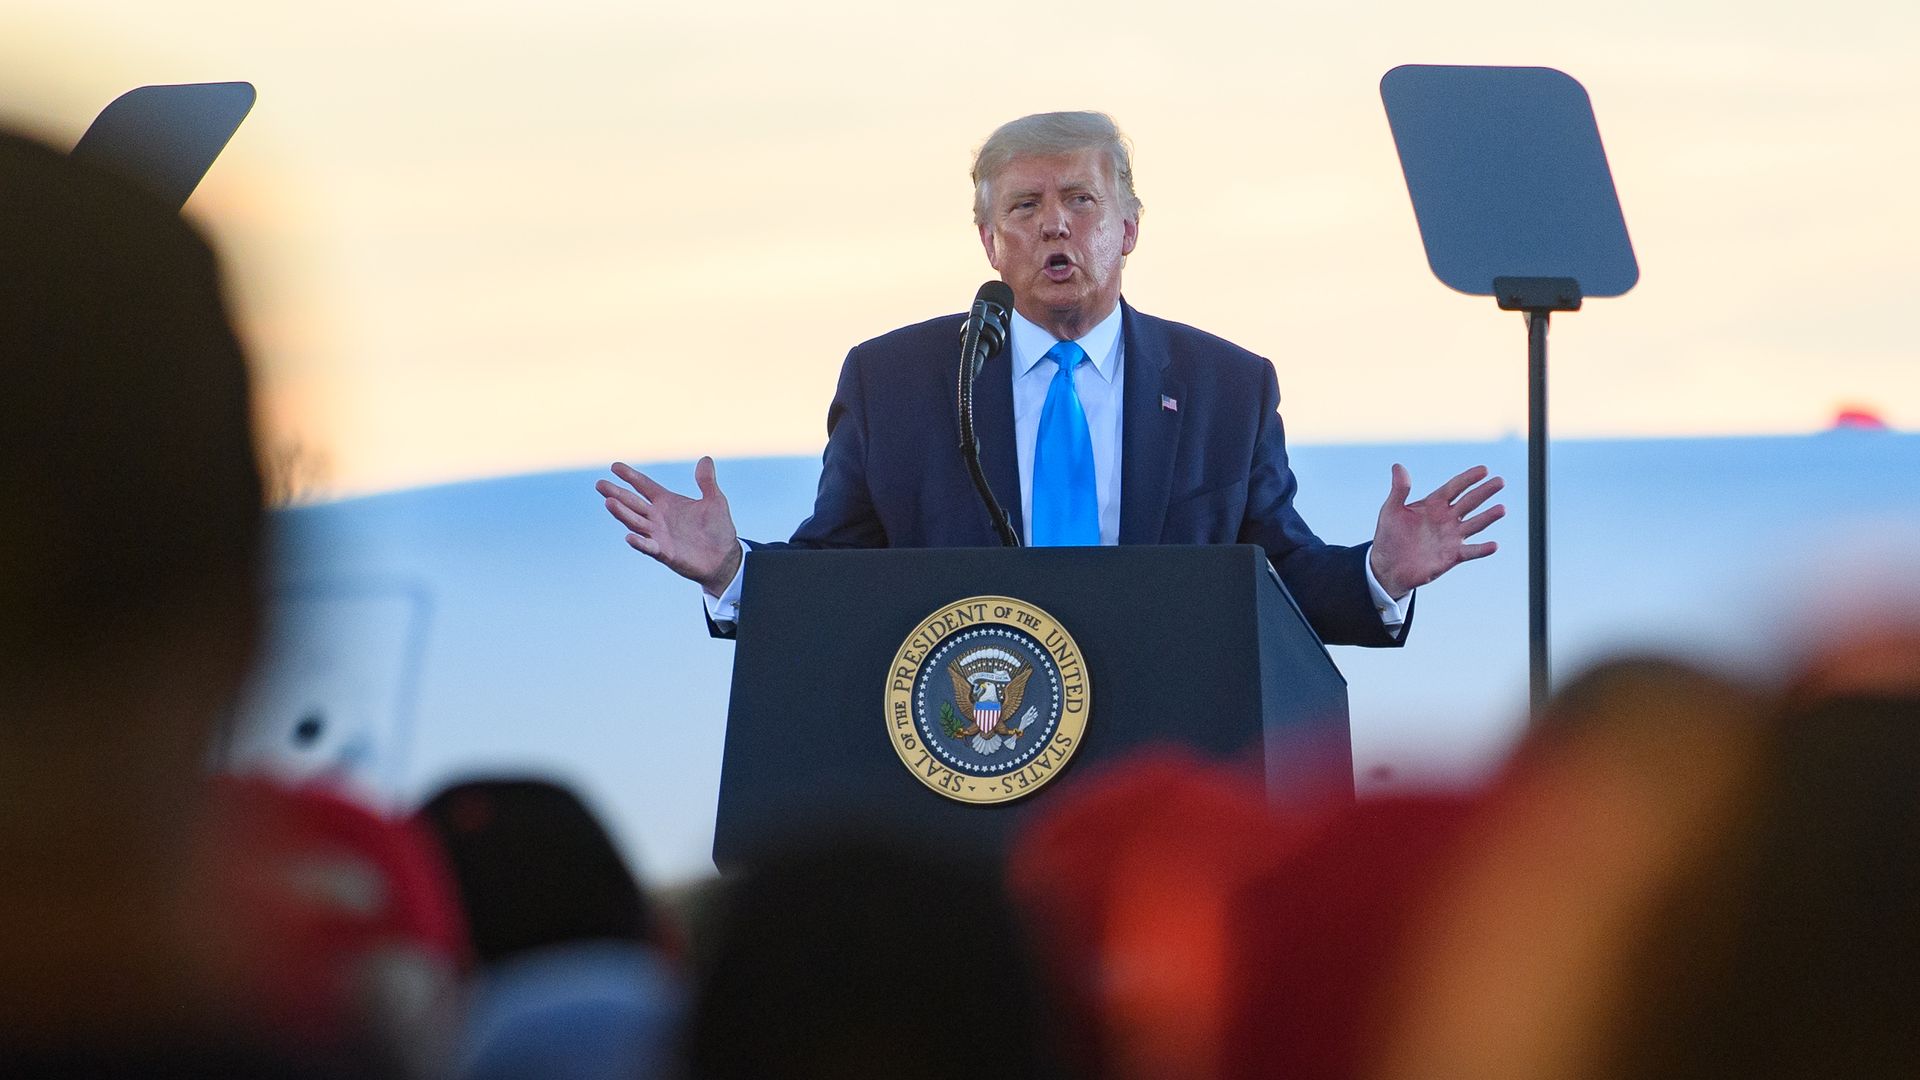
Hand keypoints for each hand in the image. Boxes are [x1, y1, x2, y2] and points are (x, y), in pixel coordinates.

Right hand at [596, 457, 742, 596]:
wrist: (725, 558)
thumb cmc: (718, 529)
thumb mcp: (715, 501)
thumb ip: (707, 481)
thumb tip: (706, 459)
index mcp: (667, 502)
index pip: (644, 486)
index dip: (630, 476)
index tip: (614, 466)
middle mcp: (658, 517)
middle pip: (633, 502)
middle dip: (617, 493)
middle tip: (600, 484)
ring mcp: (659, 535)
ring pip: (635, 522)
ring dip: (622, 514)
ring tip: (609, 502)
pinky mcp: (664, 552)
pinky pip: (649, 547)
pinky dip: (639, 543)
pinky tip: (629, 537)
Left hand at [1368, 464, 1504, 598]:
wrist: (1388, 566)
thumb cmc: (1390, 535)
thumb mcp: (1391, 509)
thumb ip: (1399, 489)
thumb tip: (1398, 465)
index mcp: (1434, 504)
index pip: (1455, 487)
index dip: (1468, 478)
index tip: (1484, 469)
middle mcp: (1447, 518)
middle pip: (1469, 502)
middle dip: (1484, 492)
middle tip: (1500, 481)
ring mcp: (1452, 537)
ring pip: (1474, 524)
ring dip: (1488, 517)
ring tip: (1501, 508)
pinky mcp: (1452, 556)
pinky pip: (1470, 551)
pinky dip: (1482, 549)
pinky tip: (1494, 545)